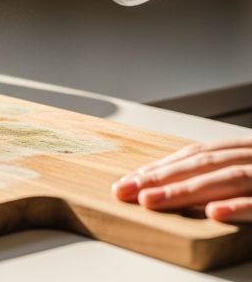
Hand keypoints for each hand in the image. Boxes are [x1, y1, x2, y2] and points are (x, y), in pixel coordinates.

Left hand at [112, 138, 251, 222]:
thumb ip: (222, 173)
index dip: (161, 166)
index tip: (129, 180)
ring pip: (226, 180)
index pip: (196, 155)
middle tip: (124, 190)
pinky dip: (238, 206)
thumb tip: (178, 181)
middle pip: (201, 165)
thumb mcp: (249, 171)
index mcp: (245, 150)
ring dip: (184, 190)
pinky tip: (213, 212)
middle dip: (159, 177)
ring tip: (149, 200)